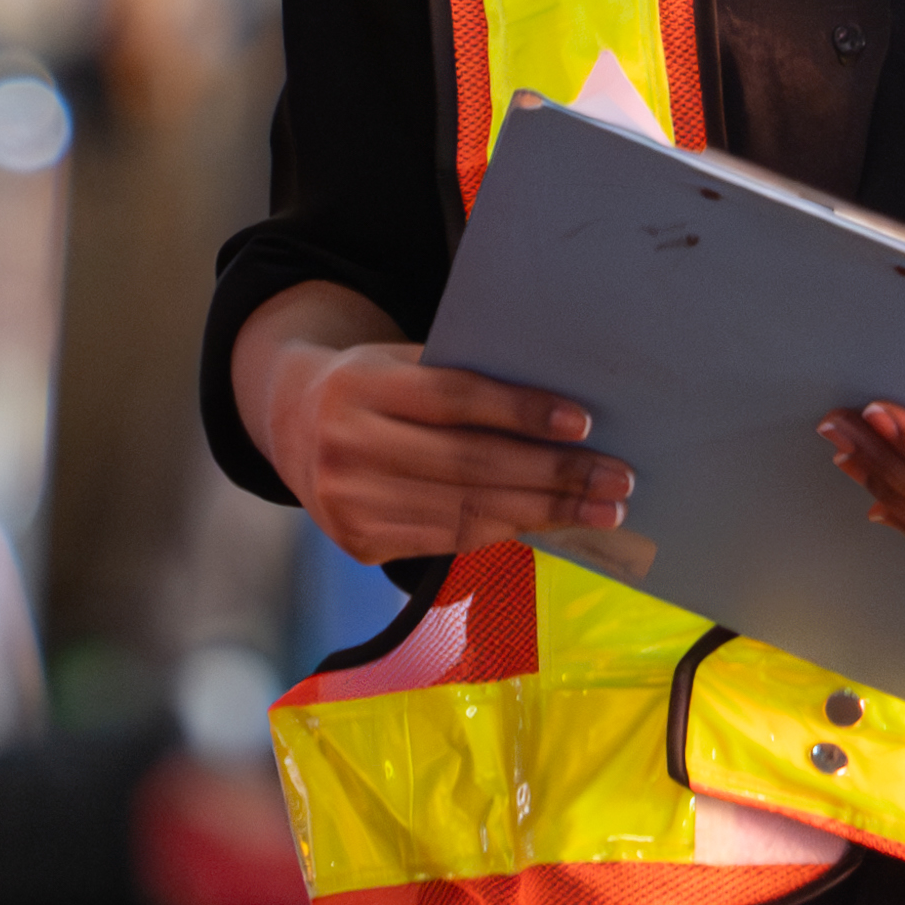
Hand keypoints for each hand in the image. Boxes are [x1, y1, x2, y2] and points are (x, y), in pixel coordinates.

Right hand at [253, 335, 651, 582]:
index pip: (454, 400)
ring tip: (601, 511)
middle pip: (468, 465)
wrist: (289, 424)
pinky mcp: (358, 543)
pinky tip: (549, 524)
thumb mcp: (399, 362)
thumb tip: (559, 415)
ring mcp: (348, 502)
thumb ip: (460, 382)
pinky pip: (448, 541)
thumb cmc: (371, 386)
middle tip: (615, 480)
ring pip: (465, 512)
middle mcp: (348, 446)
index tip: (582, 422)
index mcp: (361, 386)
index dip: (520, 411)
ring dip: (545, 514)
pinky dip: (506, 532)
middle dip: (553, 476)